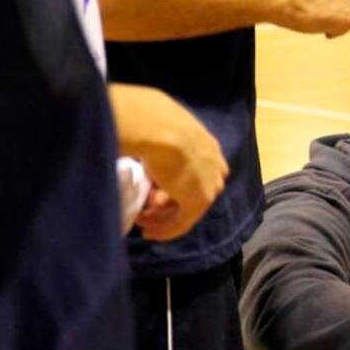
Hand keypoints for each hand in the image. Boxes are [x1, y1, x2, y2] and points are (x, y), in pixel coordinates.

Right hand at [109, 84, 227, 240]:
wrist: (154, 126)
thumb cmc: (146, 117)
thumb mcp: (154, 120)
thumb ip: (154, 131)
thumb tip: (136, 132)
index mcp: (205, 142)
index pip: (194, 167)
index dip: (171, 178)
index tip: (151, 183)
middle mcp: (213, 164)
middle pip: (192, 188)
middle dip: (168, 198)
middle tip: (146, 202)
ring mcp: (208, 184)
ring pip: (187, 207)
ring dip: (163, 216)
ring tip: (142, 220)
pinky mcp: (198, 202)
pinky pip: (182, 222)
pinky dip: (166, 230)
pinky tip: (149, 232)